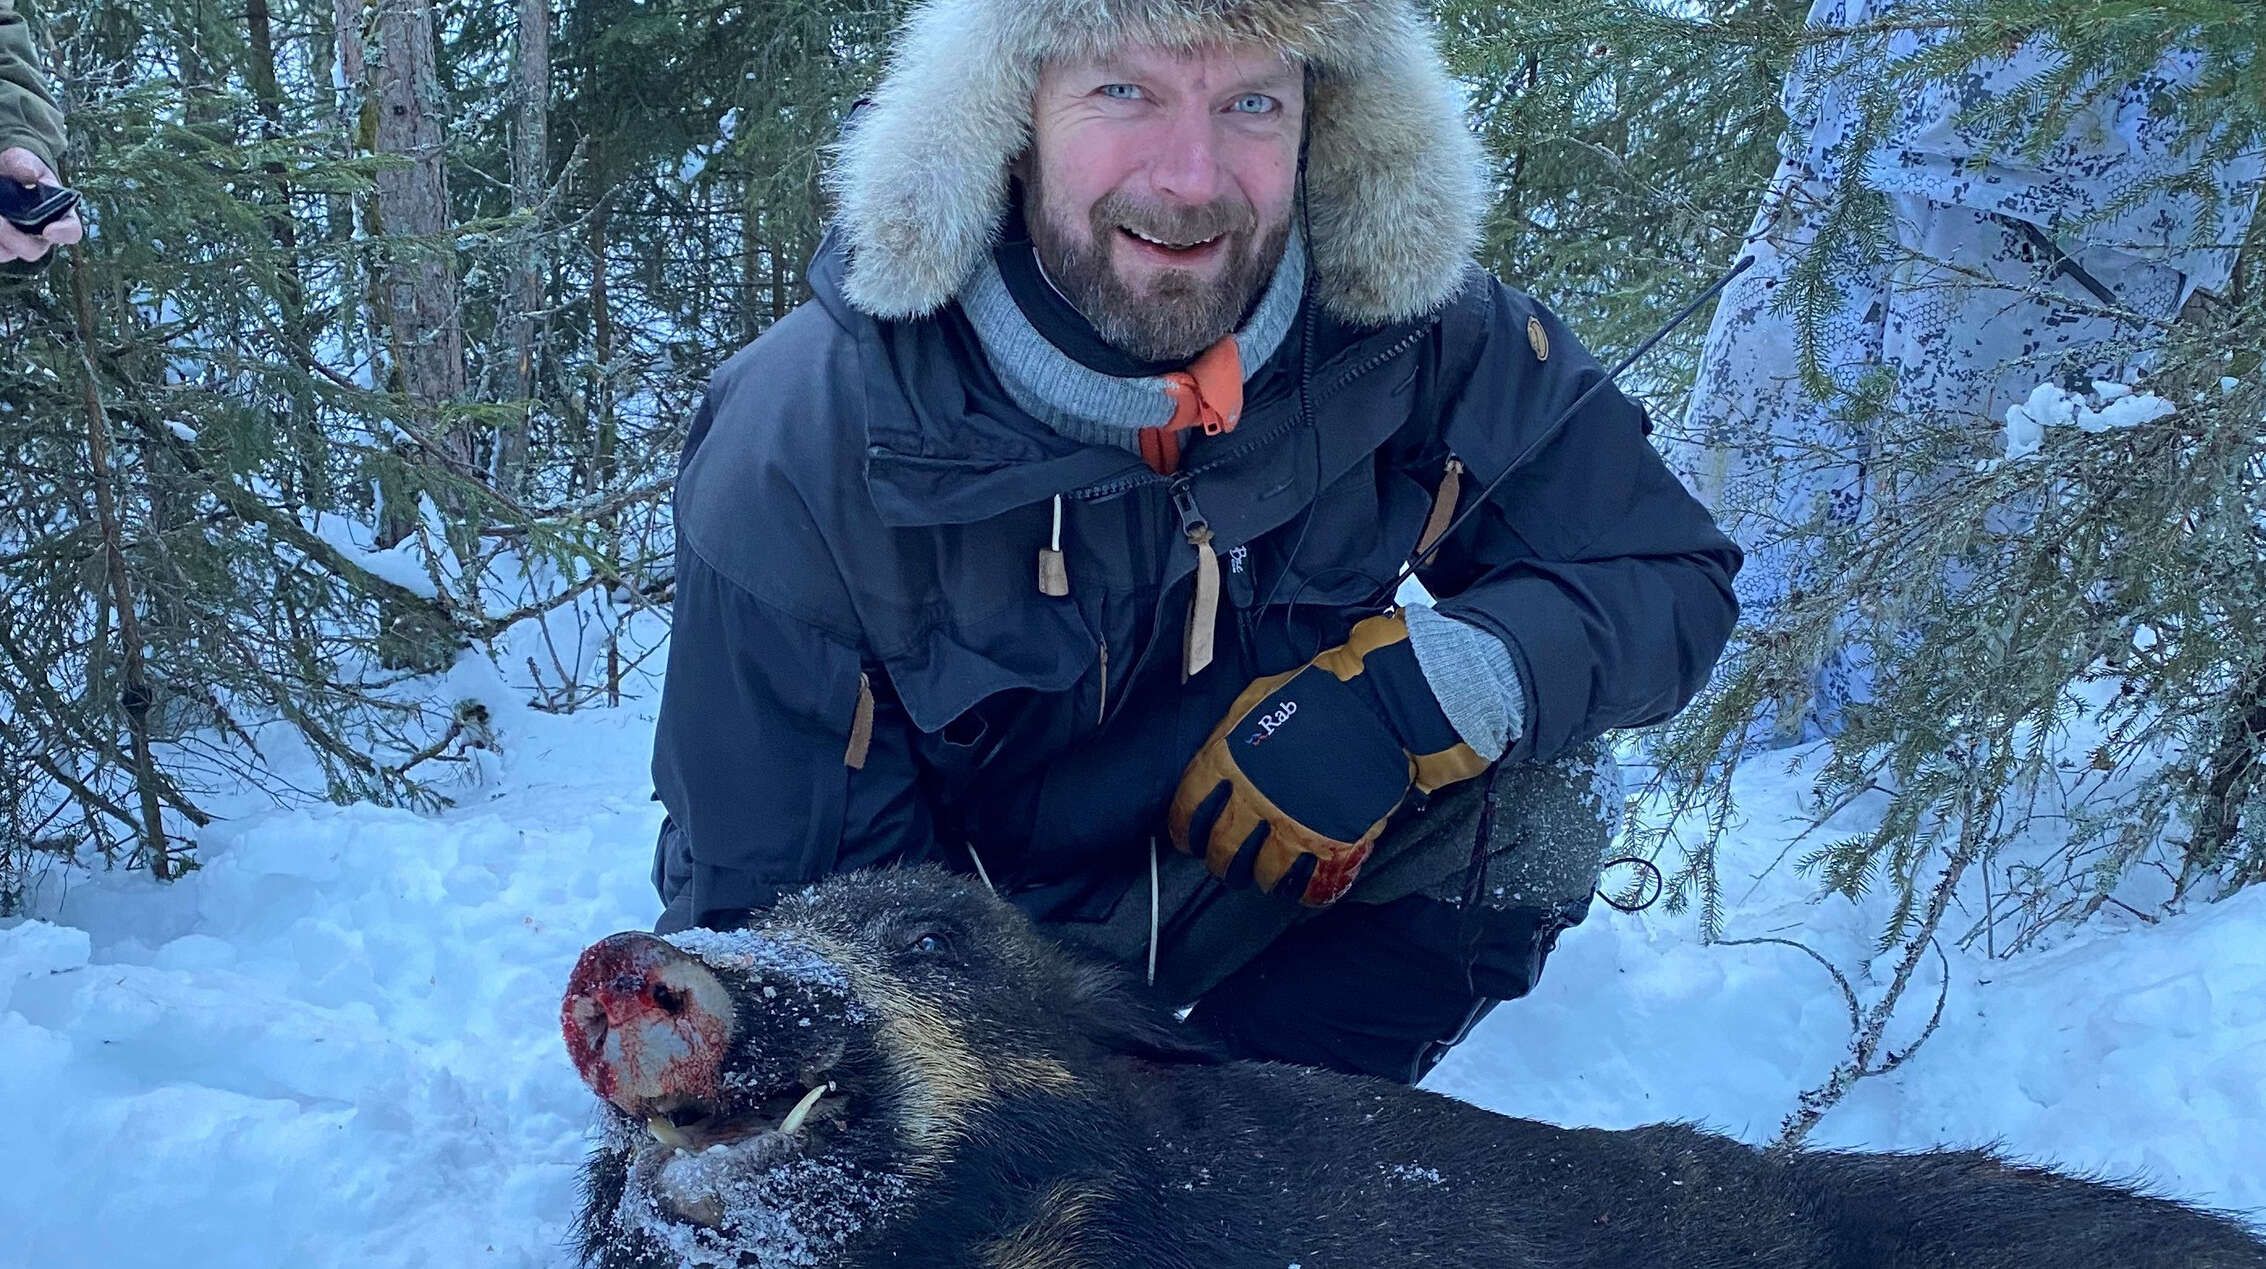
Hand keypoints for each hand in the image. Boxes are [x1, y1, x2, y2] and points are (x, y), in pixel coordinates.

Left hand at [0, 147, 81, 263]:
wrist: (4, 174)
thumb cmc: (20, 169)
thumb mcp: (24, 160)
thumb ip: (26, 163)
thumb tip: (29, 173)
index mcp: (59, 216)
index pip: (71, 231)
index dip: (63, 233)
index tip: (49, 230)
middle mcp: (40, 235)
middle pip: (34, 249)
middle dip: (16, 238)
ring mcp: (18, 241)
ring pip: (10, 252)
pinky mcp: (0, 243)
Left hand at [1168, 613, 1488, 906]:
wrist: (1378, 702)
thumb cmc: (1320, 691)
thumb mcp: (1257, 697)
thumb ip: (1233, 731)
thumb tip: (1220, 749)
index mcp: (1229, 760)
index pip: (1190, 804)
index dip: (1182, 826)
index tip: (1184, 837)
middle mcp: (1255, 797)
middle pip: (1224, 846)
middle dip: (1219, 861)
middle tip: (1222, 866)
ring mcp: (1294, 822)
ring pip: (1265, 870)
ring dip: (1260, 878)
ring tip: (1262, 880)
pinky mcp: (1333, 840)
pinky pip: (1312, 881)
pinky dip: (1304, 891)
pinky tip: (1301, 891)